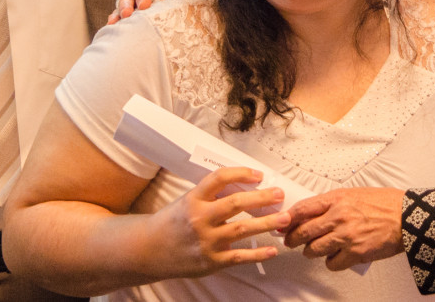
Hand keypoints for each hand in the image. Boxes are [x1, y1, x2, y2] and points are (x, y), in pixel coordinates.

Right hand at [156, 166, 290, 276]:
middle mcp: (200, 218)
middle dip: (262, 198)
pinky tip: (273, 250)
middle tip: (280, 194)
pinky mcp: (211, 261)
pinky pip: (239, 257)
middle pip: (236, 203)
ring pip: (242, 229)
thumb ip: (211, 195)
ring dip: (267, 223)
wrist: (149, 250)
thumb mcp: (187, 201)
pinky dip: (258, 254)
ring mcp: (206, 241)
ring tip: (285, 217)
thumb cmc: (173, 222)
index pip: (220, 179)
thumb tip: (246, 186)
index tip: (259, 175)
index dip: (241, 174)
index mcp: (193, 198)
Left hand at [281, 187, 403, 270]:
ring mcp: (346, 236)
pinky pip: (332, 263)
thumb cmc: (384, 204)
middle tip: (290, 241)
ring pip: (313, 249)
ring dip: (311, 251)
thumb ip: (332, 203)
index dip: (288, 219)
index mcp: (337, 199)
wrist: (407, 217)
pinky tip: (334, 257)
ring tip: (314, 250)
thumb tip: (311, 213)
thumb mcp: (354, 194)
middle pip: (303, 231)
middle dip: (292, 239)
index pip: (302, 209)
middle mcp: (338, 217)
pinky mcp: (355, 253)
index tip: (281, 224)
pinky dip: (331, 262)